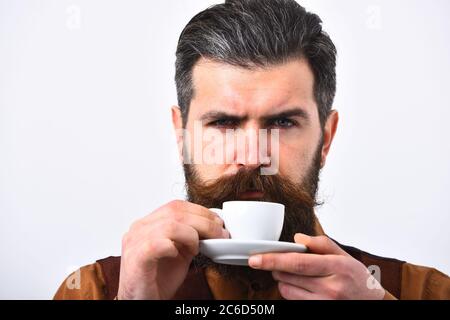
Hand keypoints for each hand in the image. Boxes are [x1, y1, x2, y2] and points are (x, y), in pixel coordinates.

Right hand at [117, 200, 228, 299]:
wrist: (142, 301)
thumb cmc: (158, 279)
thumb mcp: (180, 252)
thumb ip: (191, 236)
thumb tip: (214, 226)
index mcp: (149, 223)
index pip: (176, 206)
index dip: (200, 211)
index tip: (217, 222)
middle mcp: (139, 228)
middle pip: (176, 212)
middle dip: (204, 222)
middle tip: (220, 234)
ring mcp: (135, 241)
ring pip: (170, 225)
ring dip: (192, 235)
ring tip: (197, 249)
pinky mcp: (136, 257)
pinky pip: (158, 244)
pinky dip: (174, 247)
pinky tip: (177, 255)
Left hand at [248, 234, 385, 299]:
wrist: (374, 306)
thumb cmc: (358, 280)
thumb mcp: (345, 257)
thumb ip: (321, 244)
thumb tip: (298, 238)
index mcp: (336, 268)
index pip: (297, 263)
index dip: (273, 260)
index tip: (255, 258)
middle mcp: (330, 289)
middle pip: (288, 276)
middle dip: (275, 267)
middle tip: (277, 261)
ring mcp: (323, 303)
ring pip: (287, 290)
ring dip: (282, 280)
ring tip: (294, 274)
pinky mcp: (317, 311)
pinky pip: (293, 301)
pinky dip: (290, 291)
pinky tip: (300, 286)